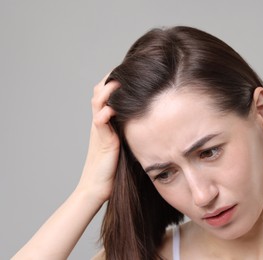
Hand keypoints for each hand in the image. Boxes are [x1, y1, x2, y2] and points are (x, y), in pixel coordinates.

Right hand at [77, 74, 119, 203]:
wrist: (98, 187)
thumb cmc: (114, 167)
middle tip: (125, 69)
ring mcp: (100, 130)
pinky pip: (100, 121)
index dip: (114, 80)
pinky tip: (115, 106)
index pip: (106, 93)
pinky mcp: (103, 141)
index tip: (130, 70)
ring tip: (119, 81)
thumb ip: (131, 129)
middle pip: (98, 90)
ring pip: (97, 101)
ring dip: (107, 89)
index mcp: (107, 120)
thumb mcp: (126, 142)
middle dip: (110, 78)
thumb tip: (152, 118)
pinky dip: (106, 111)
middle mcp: (101, 121)